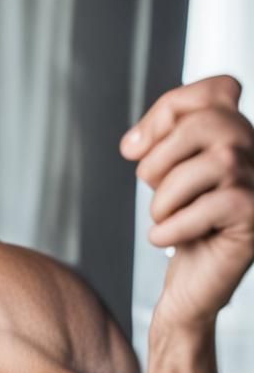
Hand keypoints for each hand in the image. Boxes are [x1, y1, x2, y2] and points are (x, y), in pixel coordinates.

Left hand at [120, 75, 253, 330]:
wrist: (192, 282)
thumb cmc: (182, 223)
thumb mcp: (165, 172)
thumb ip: (156, 141)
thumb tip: (134, 145)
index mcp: (238, 134)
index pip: (217, 89)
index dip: (168, 111)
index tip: (137, 148)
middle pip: (206, 123)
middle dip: (160, 158)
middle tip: (153, 188)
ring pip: (209, 165)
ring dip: (164, 198)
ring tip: (164, 217)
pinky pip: (209, 208)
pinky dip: (172, 226)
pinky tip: (167, 237)